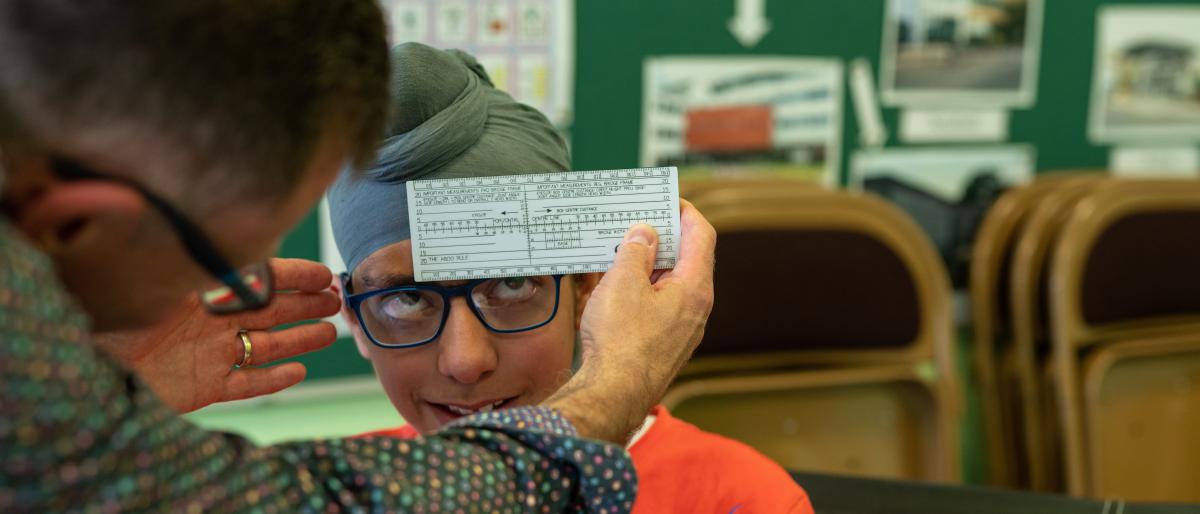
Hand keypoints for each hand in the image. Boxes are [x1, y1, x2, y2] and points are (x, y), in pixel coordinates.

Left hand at [95, 258, 341, 412]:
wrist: (87, 364)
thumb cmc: (118, 310)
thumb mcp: (163, 272)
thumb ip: (204, 259)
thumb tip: (237, 227)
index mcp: (203, 292)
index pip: (260, 279)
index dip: (295, 276)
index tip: (324, 274)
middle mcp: (210, 323)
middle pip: (269, 312)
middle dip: (305, 304)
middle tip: (337, 301)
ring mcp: (208, 356)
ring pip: (265, 346)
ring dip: (299, 339)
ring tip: (330, 333)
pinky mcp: (203, 388)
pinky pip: (245, 384)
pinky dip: (272, 380)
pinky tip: (298, 373)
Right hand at [546, 199, 715, 442]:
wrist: (612, 396)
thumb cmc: (620, 342)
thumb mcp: (622, 283)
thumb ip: (635, 251)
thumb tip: (645, 234)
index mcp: (694, 288)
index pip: (702, 235)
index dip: (686, 211)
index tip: (667, 199)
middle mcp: (696, 309)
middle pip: (686, 260)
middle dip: (661, 239)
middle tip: (635, 223)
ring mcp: (682, 330)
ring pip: (669, 285)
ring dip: (646, 267)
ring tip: (618, 254)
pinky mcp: (664, 346)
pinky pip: (657, 308)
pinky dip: (640, 292)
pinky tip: (614, 290)